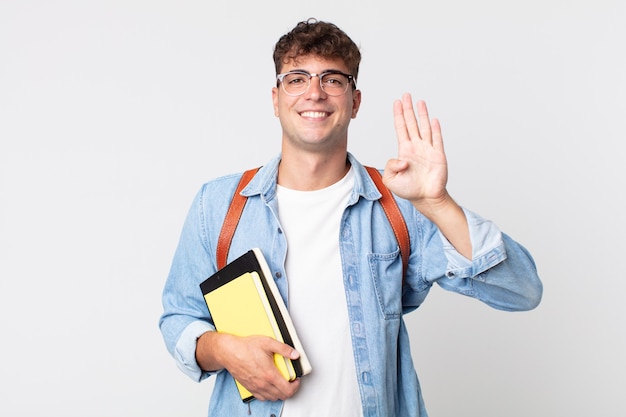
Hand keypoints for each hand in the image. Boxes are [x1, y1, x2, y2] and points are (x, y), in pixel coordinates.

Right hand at [197, 332, 300, 401]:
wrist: (229, 352)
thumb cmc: (245, 347)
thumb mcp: (268, 343)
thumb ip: (284, 349)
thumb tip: (295, 354)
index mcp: (270, 375)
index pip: (288, 390)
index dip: (296, 386)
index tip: (296, 379)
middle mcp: (263, 384)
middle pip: (282, 396)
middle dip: (290, 389)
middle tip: (291, 380)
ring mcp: (256, 388)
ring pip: (273, 398)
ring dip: (280, 392)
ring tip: (282, 382)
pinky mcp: (250, 388)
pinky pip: (263, 398)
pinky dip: (269, 394)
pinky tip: (270, 385)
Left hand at [384, 93, 471, 257]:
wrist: (426, 198)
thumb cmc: (408, 190)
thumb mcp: (391, 179)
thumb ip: (391, 166)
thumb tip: (403, 159)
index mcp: (404, 150)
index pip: (400, 128)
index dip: (398, 115)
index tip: (397, 103)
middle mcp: (416, 147)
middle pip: (411, 123)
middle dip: (408, 109)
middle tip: (406, 95)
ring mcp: (428, 150)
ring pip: (424, 128)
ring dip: (422, 115)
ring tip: (420, 101)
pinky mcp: (438, 155)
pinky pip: (437, 139)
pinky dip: (436, 129)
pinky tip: (434, 119)